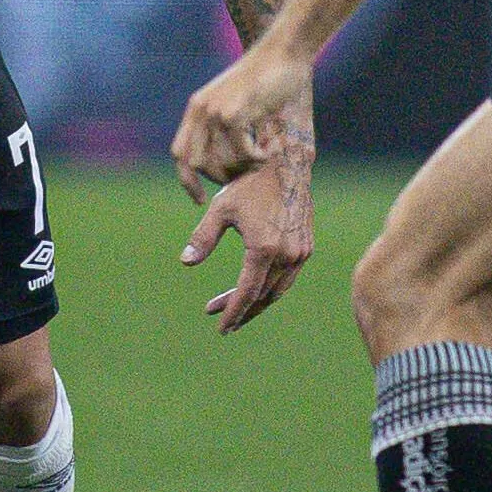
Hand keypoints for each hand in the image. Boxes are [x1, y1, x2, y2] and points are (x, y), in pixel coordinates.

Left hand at [171, 40, 314, 200]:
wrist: (284, 51)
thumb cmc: (267, 79)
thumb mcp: (236, 101)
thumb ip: (223, 127)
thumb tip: (224, 166)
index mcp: (197, 108)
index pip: (179, 154)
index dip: (187, 180)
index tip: (200, 200)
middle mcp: (201, 110)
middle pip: (197, 163)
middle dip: (219, 178)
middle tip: (244, 176)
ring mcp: (216, 111)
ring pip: (221, 161)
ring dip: (243, 168)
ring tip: (262, 158)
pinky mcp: (235, 112)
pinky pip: (242, 152)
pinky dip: (257, 158)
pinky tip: (270, 150)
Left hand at [181, 136, 313, 334]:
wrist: (286, 164)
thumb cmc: (249, 184)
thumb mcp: (221, 209)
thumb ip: (203, 238)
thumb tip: (185, 262)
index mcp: (264, 249)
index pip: (246, 292)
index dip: (232, 311)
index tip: (221, 327)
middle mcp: (287, 255)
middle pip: (262, 297)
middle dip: (240, 310)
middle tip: (220, 319)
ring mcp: (300, 253)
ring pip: (277, 290)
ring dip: (256, 302)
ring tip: (234, 307)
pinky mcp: (306, 247)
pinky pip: (288, 278)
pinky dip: (271, 288)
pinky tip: (255, 287)